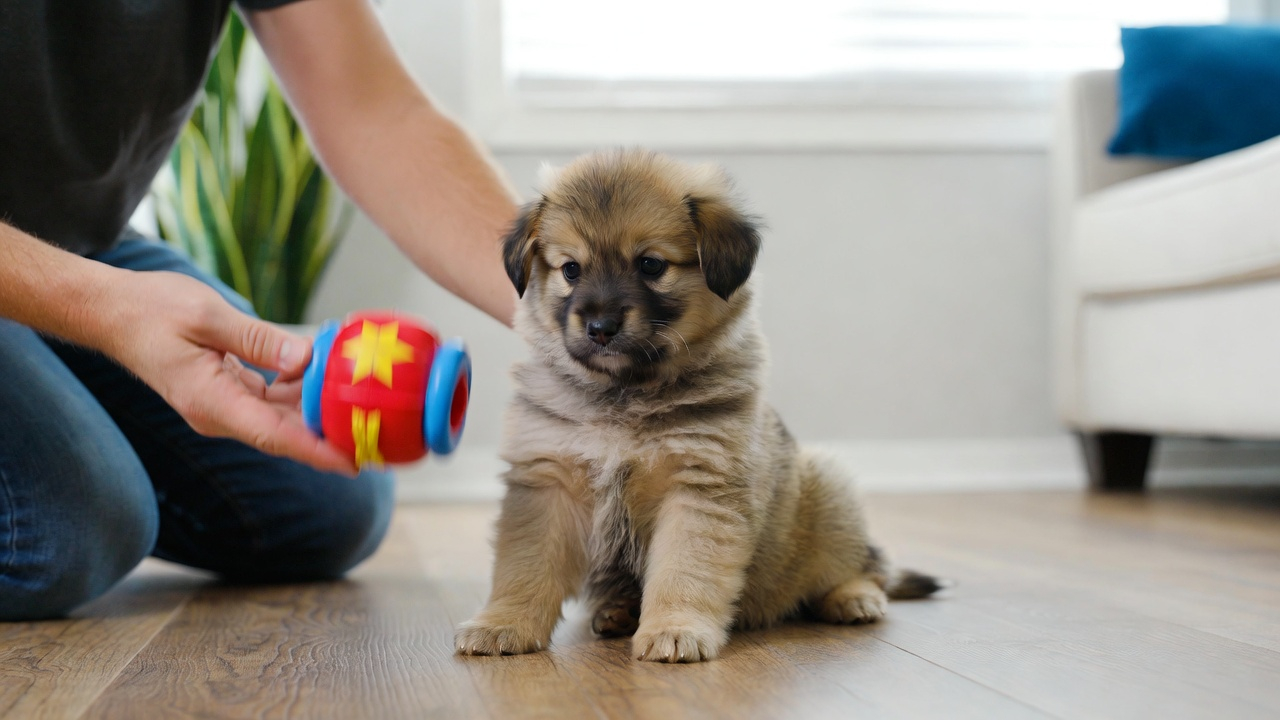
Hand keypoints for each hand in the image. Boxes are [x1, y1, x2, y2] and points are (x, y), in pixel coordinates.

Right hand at [98, 270, 357, 475]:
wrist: (114, 313)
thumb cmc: (152, 310)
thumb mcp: (208, 315)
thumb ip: (259, 339)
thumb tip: (304, 358)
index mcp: (212, 401)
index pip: (274, 437)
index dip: (316, 452)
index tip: (352, 463)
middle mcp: (220, 413)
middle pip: (285, 432)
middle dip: (329, 434)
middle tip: (376, 432)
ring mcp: (224, 406)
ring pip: (282, 416)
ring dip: (317, 407)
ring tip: (361, 399)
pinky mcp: (228, 393)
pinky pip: (272, 399)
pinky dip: (299, 389)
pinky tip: (324, 370)